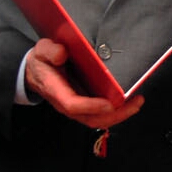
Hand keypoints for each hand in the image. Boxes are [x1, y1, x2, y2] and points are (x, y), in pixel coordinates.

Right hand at [24, 36, 142, 129]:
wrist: (35, 72)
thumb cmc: (41, 61)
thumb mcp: (41, 51)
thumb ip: (50, 51)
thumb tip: (62, 53)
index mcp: (56, 91)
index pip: (73, 104)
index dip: (91, 106)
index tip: (109, 103)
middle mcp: (66, 104)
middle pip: (90, 118)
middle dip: (115, 115)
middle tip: (135, 104)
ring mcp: (76, 108)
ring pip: (97, 120)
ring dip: (119, 115)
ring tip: (137, 103)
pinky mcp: (83, 106)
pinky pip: (100, 115)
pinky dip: (116, 112)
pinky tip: (129, 102)